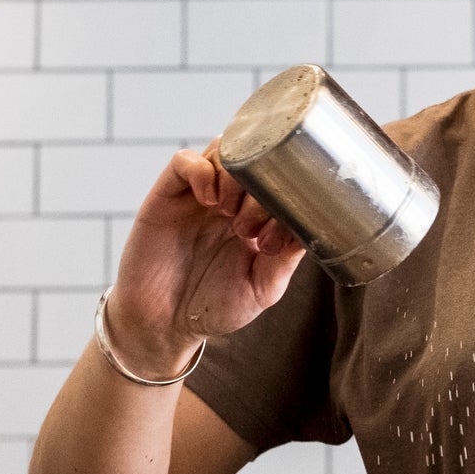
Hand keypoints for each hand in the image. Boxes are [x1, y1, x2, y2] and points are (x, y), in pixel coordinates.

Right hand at [104, 139, 306, 377]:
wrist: (163, 322)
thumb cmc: (214, 306)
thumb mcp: (262, 288)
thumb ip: (286, 259)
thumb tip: (311, 229)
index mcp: (258, 219)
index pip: (281, 184)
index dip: (286, 197)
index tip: (277, 233)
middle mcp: (230, 202)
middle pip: (255, 161)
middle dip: (260, 188)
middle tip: (250, 226)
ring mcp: (200, 195)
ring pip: (224, 151)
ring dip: (234, 175)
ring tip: (229, 213)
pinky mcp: (168, 195)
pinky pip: (185, 160)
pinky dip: (201, 171)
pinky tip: (208, 201)